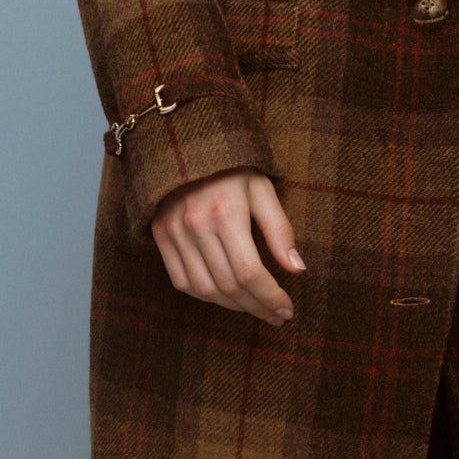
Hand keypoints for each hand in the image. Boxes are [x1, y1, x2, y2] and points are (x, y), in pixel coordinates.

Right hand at [151, 167, 304, 325]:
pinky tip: (225, 296)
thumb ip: (279, 229)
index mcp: (226, 211)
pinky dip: (205, 296)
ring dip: (233, 306)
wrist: (186, 143)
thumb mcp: (263, 187)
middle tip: (276, 315)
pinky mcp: (161, 235)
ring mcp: (174, 232)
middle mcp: (197, 225)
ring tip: (255, 307)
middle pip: (228, 286)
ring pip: (204, 289)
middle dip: (256, 307)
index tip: (287, 310)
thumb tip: (296, 270)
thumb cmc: (233, 166)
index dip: (270, 297)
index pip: (249, 272)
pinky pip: (182, 281)